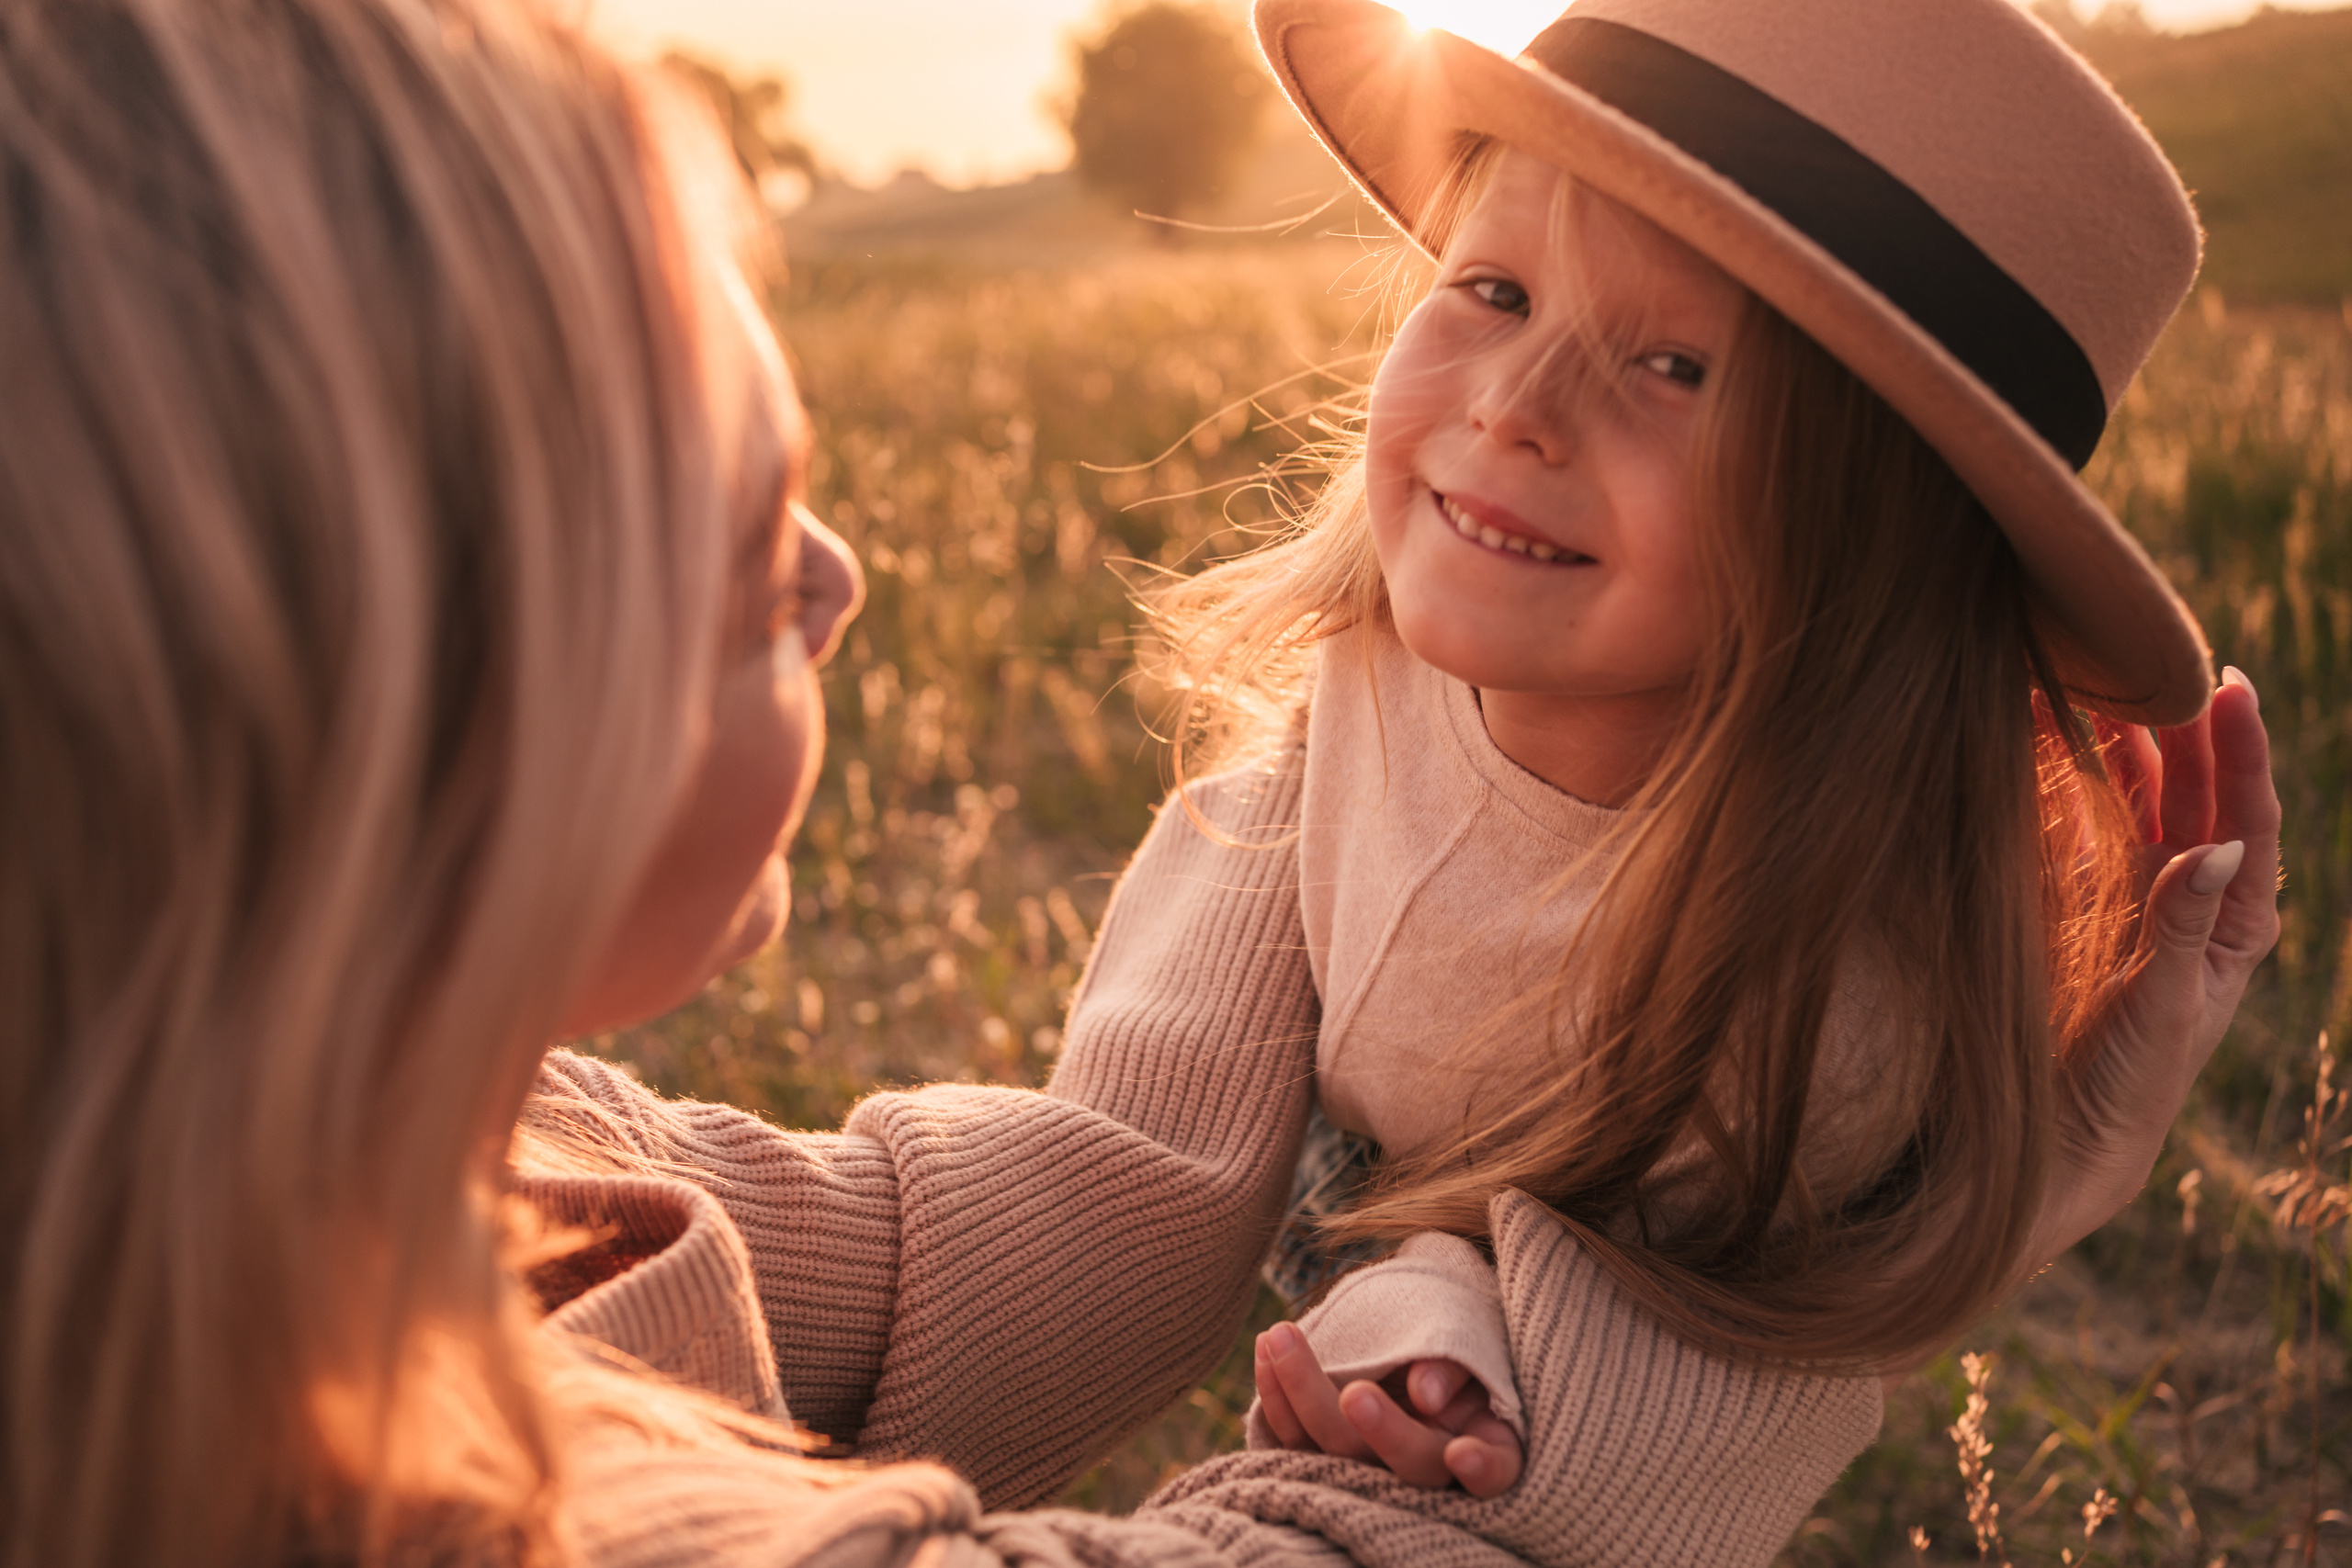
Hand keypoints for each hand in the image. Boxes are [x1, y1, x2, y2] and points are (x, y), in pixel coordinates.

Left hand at [1253, 1322, 1523, 1497]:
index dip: (1480, 1469)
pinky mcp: (1328, 1459)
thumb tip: (1424, 1392)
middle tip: (1356, 1391)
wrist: (1413, 1328)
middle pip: (1409, 1466)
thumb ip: (1452, 1364)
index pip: (1494, 1472)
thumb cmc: (1454, 1334)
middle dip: (1382, 1429)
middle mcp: (1432, 1468)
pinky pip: (1297, 1443)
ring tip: (1281, 1336)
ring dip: (1305, 1396)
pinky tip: (1264, 1350)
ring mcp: (1376, 1468)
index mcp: (1484, 1444)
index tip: (1461, 1452)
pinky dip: (1279, 1398)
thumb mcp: (1471, 1338)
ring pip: (1340, 1457)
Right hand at [2026, 667, 2279, 1276]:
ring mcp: (2138, 899)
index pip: (2250, 816)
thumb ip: (2185, 924)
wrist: (2075, 1136)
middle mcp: (2193, 899)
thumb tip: (2221, 843)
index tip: (2230, 684)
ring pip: (2140, 801)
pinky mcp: (2085, 908)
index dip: (2243, 750)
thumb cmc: (2134, 1083)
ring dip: (2125, 744)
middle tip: (2161, 659)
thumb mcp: (2168, 1006)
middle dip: (2183, 728)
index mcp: (2236, 924)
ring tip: (2098, 685)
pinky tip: (2049, 742)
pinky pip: (2085, 828)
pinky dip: (2071, 782)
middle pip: (2198, 793)